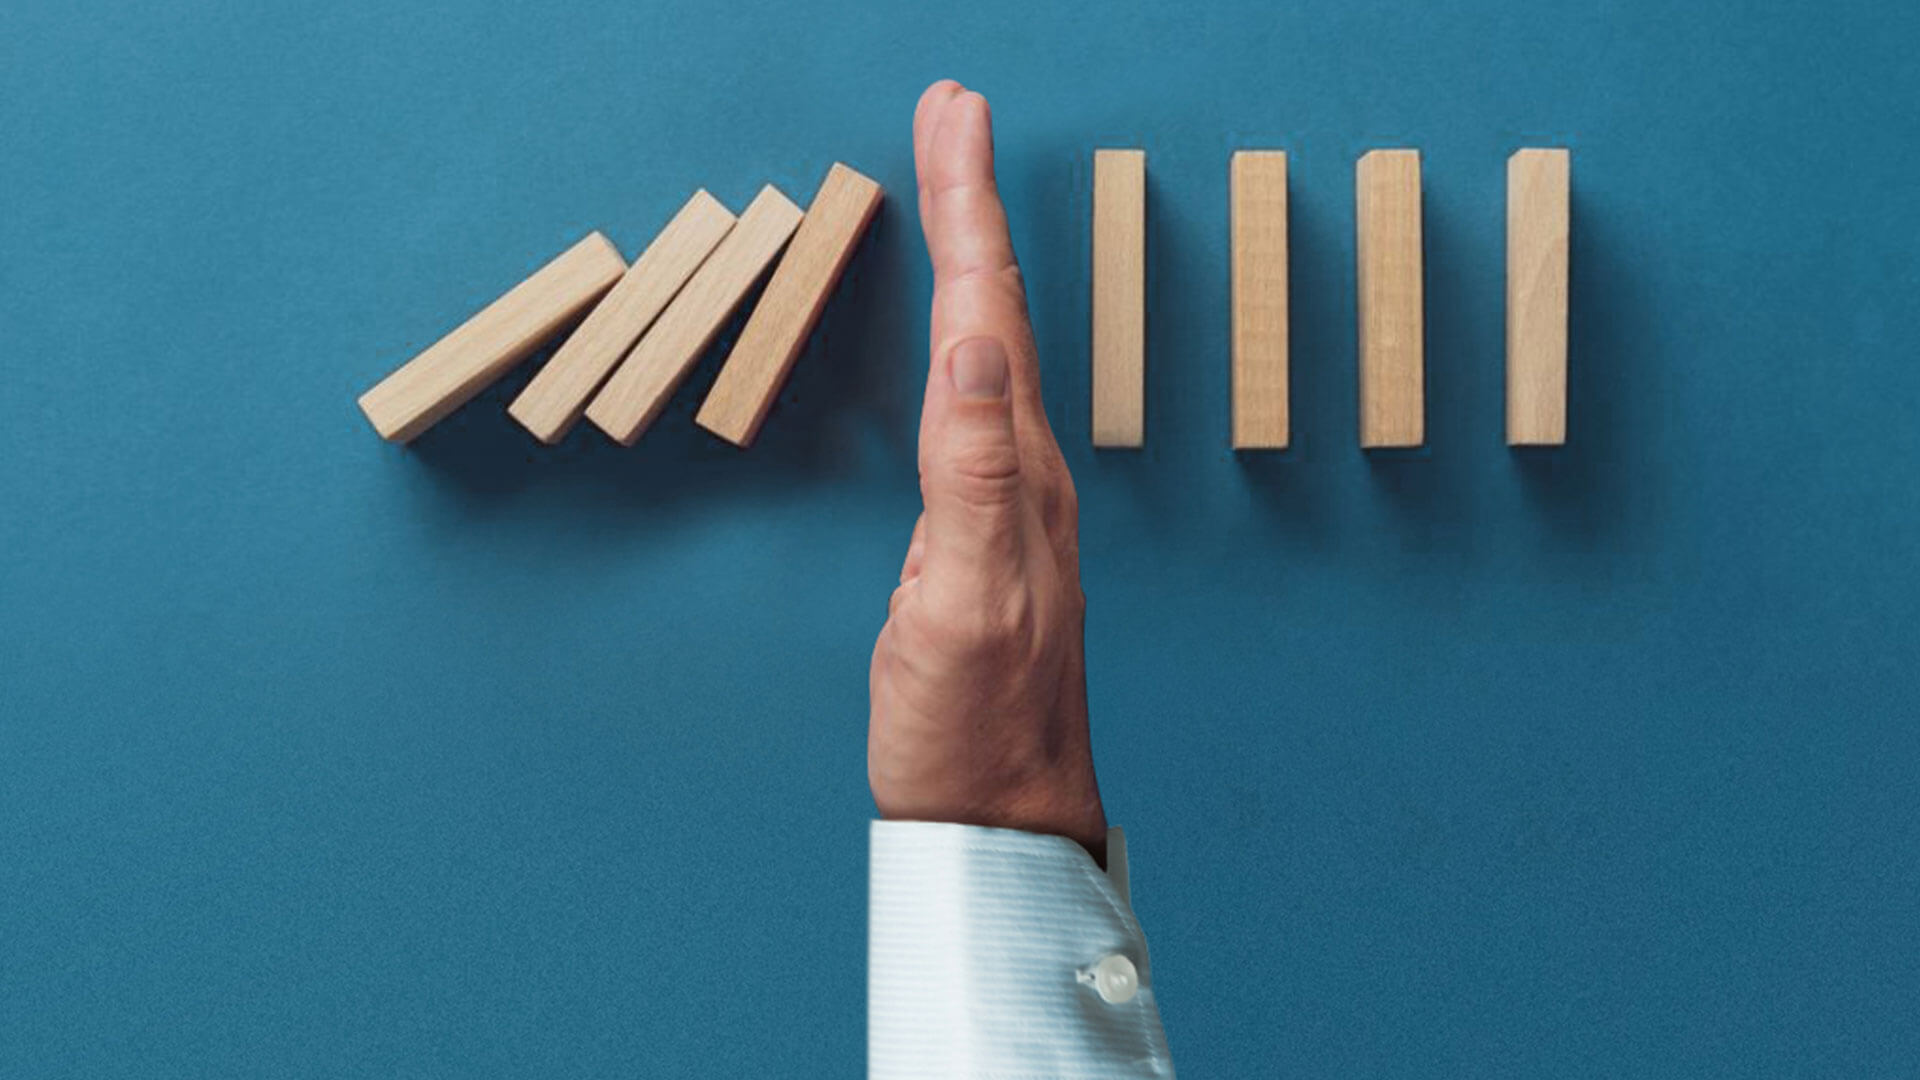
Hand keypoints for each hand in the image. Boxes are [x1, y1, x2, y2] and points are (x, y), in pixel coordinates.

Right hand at [867, 81, 1105, 862]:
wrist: (998, 816)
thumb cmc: (971, 726)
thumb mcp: (959, 606)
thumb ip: (971, 478)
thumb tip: (974, 349)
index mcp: (1015, 473)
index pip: (989, 312)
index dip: (969, 209)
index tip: (953, 116)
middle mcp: (1025, 471)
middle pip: (997, 309)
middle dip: (973, 203)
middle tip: (952, 114)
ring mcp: (1011, 501)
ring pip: (992, 346)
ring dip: (975, 255)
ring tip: (956, 186)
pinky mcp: (987, 532)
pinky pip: (978, 399)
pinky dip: (965, 332)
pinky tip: (960, 333)